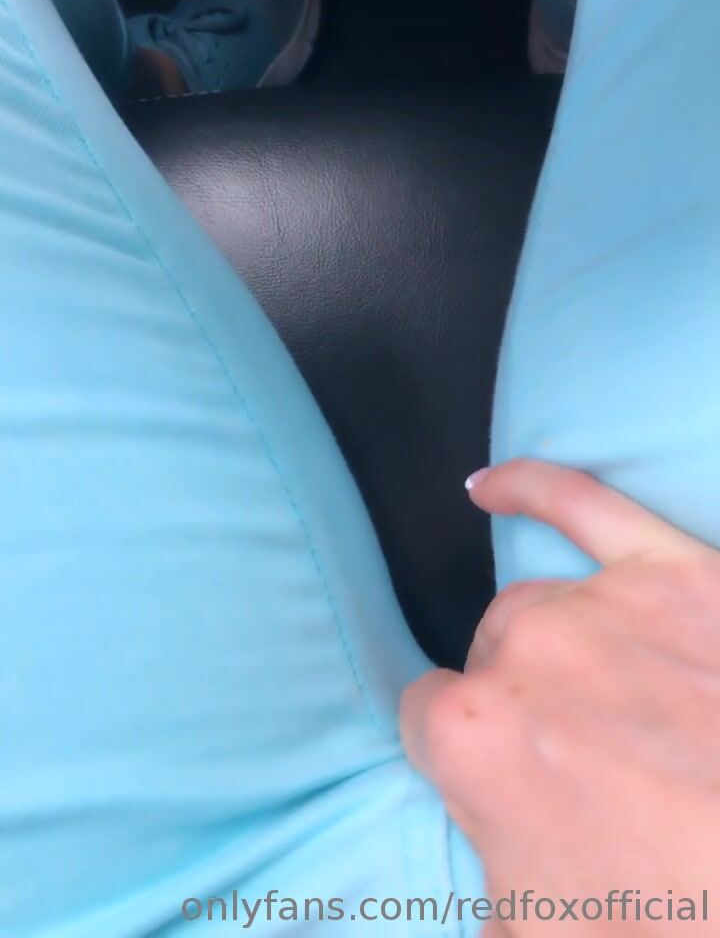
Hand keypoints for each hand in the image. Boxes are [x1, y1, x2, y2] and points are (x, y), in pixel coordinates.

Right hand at [401, 461, 719, 932]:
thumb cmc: (668, 918)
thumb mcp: (532, 933)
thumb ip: (480, 874)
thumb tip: (485, 847)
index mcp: (475, 738)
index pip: (427, 719)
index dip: (462, 757)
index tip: (504, 786)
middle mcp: (528, 651)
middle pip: (490, 657)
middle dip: (521, 706)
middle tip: (586, 773)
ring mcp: (608, 605)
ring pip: (540, 604)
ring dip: (558, 647)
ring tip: (611, 706)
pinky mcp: (681, 574)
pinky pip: (585, 503)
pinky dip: (533, 485)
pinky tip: (489, 486)